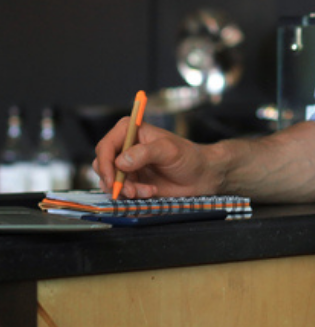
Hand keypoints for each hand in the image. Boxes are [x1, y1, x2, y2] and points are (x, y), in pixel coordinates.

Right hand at [93, 119, 217, 198]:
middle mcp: (125, 147)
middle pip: (102, 165)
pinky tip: (150, 192)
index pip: (106, 146)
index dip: (105, 163)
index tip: (113, 179)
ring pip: (110, 181)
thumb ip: (145, 153)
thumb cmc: (188, 157)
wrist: (200, 177)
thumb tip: (121, 162)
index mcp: (131, 131)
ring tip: (148, 191)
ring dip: (126, 190)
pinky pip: (121, 191)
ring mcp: (127, 166)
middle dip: (115, 181)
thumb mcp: (168, 150)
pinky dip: (133, 196)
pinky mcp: (132, 181)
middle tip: (132, 191)